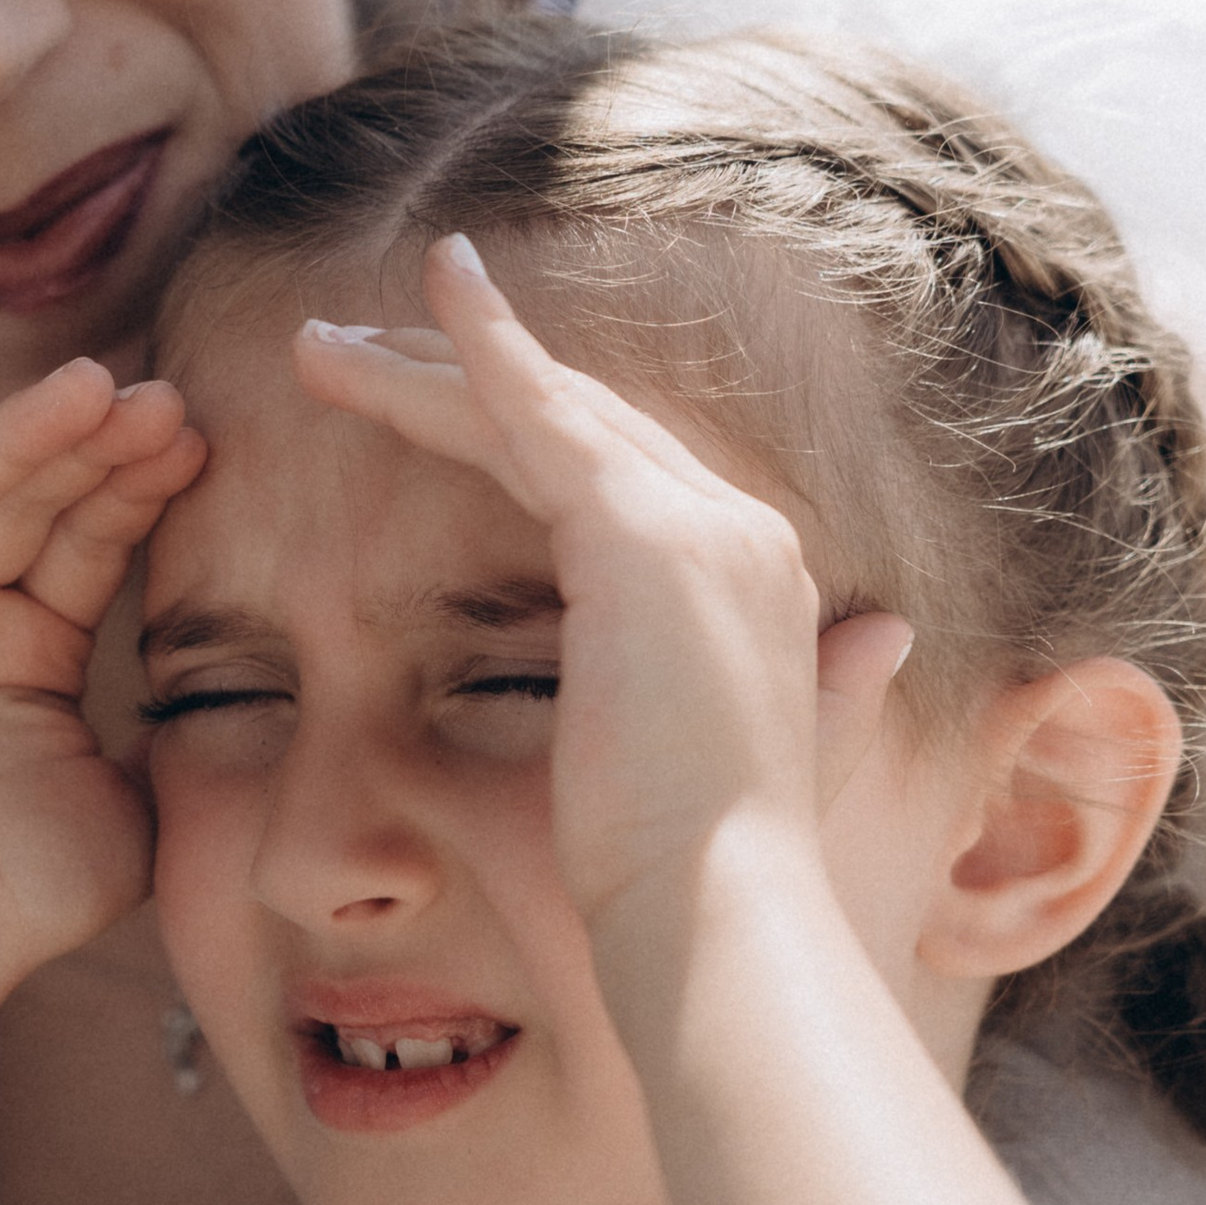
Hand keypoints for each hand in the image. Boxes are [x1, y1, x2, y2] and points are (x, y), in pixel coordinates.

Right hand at [0, 330, 203, 994]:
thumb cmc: (13, 903)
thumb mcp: (127, 801)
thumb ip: (175, 731)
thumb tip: (262, 684)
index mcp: (18, 646)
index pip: (84, 539)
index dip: (136, 489)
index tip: (200, 440)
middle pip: (22, 500)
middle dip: (90, 449)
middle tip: (161, 403)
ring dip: (15, 431)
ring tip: (92, 385)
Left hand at [295, 239, 910, 939]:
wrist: (719, 914)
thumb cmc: (709, 872)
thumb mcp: (778, 756)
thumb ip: (833, 690)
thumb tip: (887, 639)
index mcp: (758, 578)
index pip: (622, 473)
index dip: (526, 429)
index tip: (436, 407)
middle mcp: (740, 532)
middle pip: (580, 423)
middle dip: (459, 380)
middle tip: (350, 351)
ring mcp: (700, 525)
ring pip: (544, 410)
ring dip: (429, 363)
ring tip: (318, 344)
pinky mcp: (643, 536)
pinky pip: (543, 414)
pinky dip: (487, 347)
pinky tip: (434, 290)